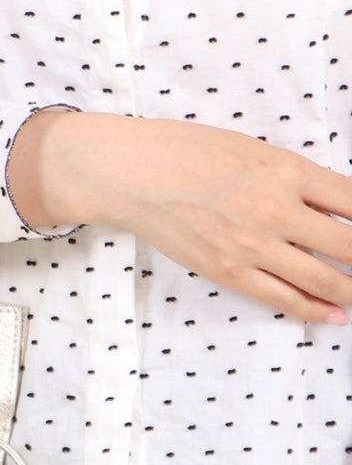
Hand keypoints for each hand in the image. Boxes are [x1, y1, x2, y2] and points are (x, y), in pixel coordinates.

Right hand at [8, 110, 351, 325]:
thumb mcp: (255, 151)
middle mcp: (277, 210)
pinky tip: (335, 314)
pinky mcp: (229, 270)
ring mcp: (253, 245)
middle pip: (351, 243)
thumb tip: (334, 206)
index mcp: (288, 171)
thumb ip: (296, 178)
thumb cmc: (188, 153)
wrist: (134, 174)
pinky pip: (283, 298)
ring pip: (325, 277)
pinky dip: (315, 309)